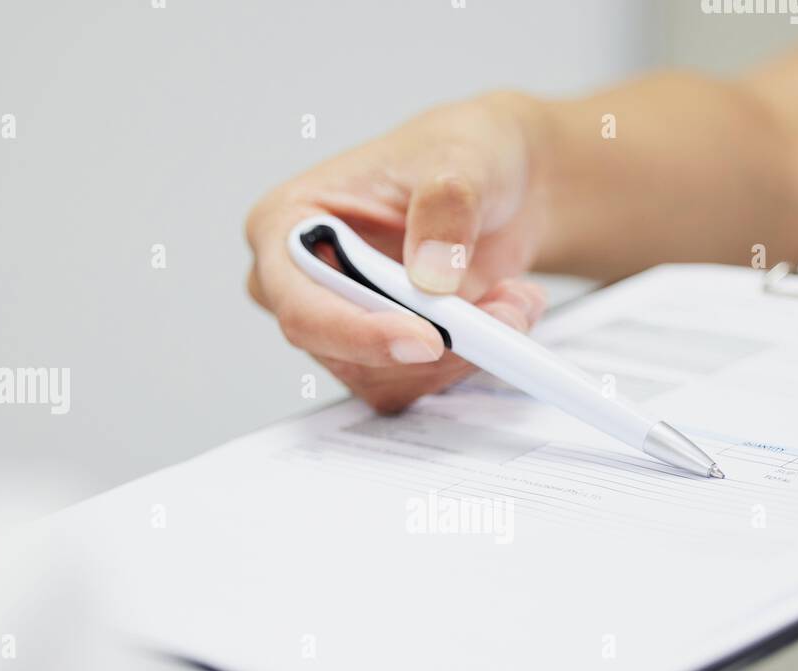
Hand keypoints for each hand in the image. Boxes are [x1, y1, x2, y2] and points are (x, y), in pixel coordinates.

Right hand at [245, 93, 550, 413]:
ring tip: (511, 299)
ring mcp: (341, 326)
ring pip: (387, 379)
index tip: (427, 339)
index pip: (299, 302)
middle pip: (343, 354)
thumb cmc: (459, 156)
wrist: (502, 186)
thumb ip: (444, 208)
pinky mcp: (383, 355)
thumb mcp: (459, 159)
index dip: (357, 331)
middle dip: (428, 342)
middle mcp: (302, 286)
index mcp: (286, 225)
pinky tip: (503, 312)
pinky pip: (419, 385)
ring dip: (461, 352)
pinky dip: (470, 360)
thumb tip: (429, 278)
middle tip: (499, 315)